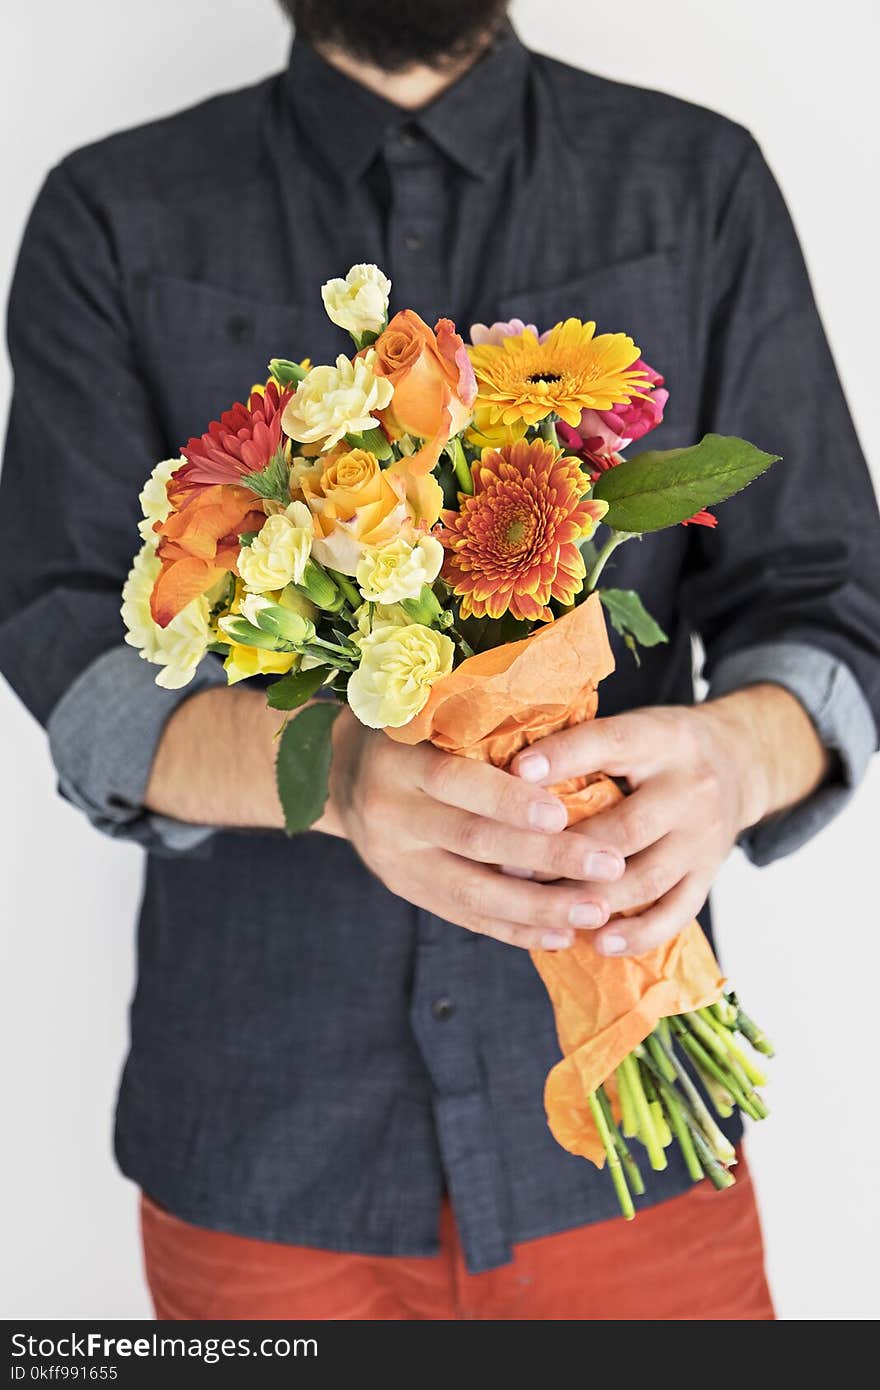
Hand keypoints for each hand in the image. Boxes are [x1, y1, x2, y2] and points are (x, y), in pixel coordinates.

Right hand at [328, 708, 624, 950]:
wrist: (338, 774)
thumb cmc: (407, 730)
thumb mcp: (425, 712)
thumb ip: (477, 726)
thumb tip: (566, 736)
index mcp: (398, 759)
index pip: (456, 780)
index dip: (507, 799)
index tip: (562, 811)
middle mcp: (390, 811)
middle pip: (473, 841)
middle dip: (547, 856)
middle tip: (609, 866)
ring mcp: (395, 858)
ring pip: (472, 891)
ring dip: (540, 905)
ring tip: (597, 909)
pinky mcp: (404, 888)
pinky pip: (464, 916)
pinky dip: (514, 929)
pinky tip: (560, 934)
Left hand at [509, 687, 828, 958]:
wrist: (739, 761)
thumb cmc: (658, 747)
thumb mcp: (631, 727)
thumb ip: (582, 744)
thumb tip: (506, 765)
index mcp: (661, 738)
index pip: (609, 745)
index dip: (562, 758)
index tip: (517, 773)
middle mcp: (690, 788)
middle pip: (625, 827)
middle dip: (565, 852)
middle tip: (511, 866)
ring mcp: (704, 837)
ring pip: (645, 878)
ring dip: (590, 898)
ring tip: (542, 906)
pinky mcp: (709, 874)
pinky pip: (675, 913)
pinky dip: (636, 933)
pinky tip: (598, 942)